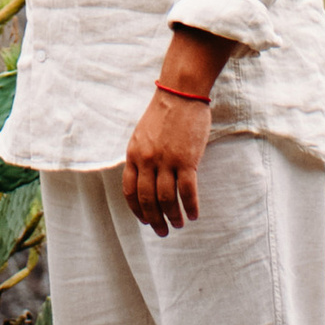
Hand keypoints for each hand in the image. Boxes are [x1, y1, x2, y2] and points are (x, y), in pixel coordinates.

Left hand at [123, 84, 211, 234]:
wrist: (180, 93)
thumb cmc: (164, 112)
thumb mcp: (142, 135)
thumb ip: (142, 156)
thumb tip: (147, 179)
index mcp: (133, 154)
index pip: (130, 191)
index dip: (137, 210)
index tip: (144, 220)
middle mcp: (147, 161)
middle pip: (148, 200)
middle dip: (154, 220)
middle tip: (162, 231)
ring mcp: (166, 161)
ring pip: (167, 199)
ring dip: (173, 216)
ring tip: (179, 224)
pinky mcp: (186, 160)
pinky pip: (187, 191)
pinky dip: (191, 206)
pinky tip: (194, 214)